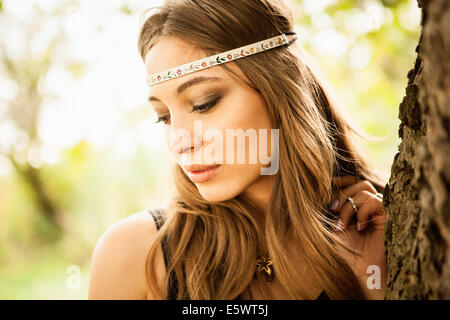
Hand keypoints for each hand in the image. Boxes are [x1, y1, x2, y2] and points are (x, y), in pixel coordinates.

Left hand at [330, 175, 386, 299]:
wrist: (363, 268)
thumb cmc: (349, 250)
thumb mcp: (336, 224)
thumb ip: (335, 207)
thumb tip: (329, 187)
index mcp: (360, 205)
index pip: (355, 183)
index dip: (344, 181)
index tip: (331, 183)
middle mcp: (373, 206)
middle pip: (360, 184)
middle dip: (343, 195)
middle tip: (333, 209)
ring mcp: (382, 210)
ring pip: (365, 192)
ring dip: (348, 208)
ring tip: (343, 226)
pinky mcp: (389, 216)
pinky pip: (374, 201)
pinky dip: (362, 212)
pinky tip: (359, 228)